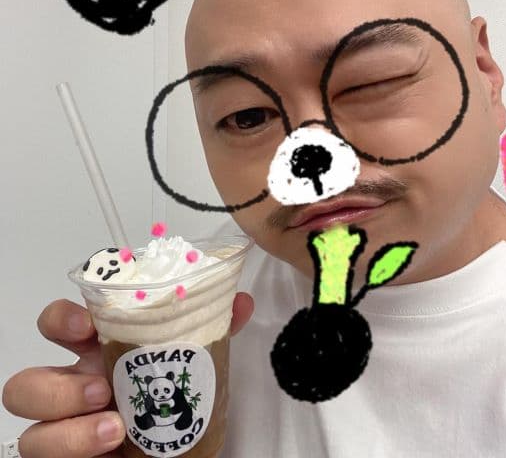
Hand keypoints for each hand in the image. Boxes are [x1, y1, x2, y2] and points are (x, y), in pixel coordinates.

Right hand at [2, 293, 253, 457]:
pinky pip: (40, 454)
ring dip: (68, 425)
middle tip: (102, 388)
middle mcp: (73, 389)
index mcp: (98, 353)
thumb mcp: (193, 364)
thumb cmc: (174, 402)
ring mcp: (64, 428)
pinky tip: (112, 446)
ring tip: (116, 425)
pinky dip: (75, 448)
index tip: (87, 324)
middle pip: (26, 381)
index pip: (59, 324)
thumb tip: (241, 301)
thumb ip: (214, 331)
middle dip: (55, 386)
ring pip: (30, 430)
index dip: (61, 319)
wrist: (177, 454)